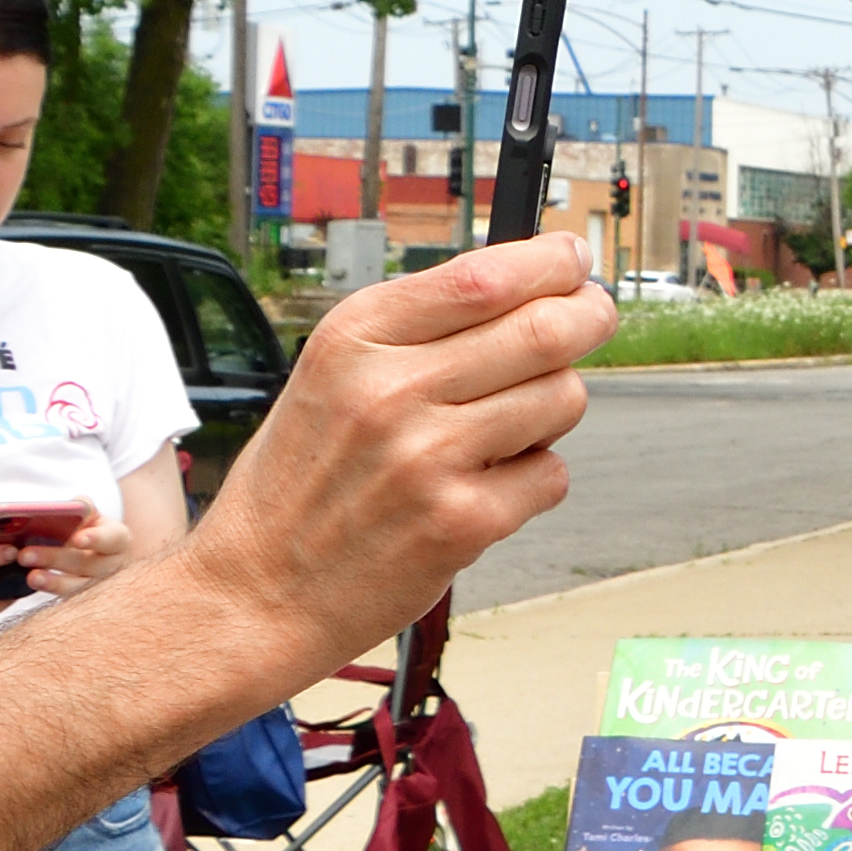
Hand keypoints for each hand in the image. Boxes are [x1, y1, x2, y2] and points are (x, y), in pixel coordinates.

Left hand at [28, 509, 141, 595]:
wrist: (87, 550)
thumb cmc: (84, 528)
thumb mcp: (86, 515)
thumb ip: (80, 508)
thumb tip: (70, 506)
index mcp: (117, 538)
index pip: (111, 538)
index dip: (96, 539)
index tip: (76, 539)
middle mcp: (113, 564)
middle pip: (87, 564)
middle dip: (55, 559)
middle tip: (25, 555)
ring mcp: (100, 584)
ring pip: (78, 586)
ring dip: (52, 582)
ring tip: (30, 577)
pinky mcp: (84, 598)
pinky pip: (67, 599)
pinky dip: (49, 591)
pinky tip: (32, 584)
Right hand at [173, 232, 614, 680]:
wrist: (257, 590)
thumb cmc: (305, 480)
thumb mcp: (333, 375)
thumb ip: (422, 330)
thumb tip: (536, 285)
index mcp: (355, 338)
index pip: (485, 276)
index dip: (552, 262)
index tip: (574, 260)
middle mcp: (391, 389)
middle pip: (546, 330)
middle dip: (590, 316)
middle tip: (594, 316)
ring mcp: (430, 457)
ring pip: (563, 398)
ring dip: (554, 408)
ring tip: (504, 429)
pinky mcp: (464, 521)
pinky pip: (551, 474)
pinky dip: (535, 479)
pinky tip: (483, 489)